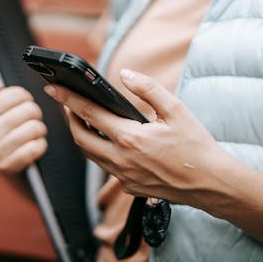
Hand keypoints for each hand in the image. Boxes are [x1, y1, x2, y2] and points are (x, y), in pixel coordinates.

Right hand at [0, 70, 47, 175]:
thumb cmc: (0, 121)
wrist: (4, 161)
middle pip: (29, 109)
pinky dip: (40, 145)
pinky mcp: (5, 166)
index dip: (22, 95)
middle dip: (34, 111)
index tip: (16, 101)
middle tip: (28, 117)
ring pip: (35, 127)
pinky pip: (35, 148)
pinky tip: (32, 145)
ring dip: (39, 128)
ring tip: (32, 130)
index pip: (16, 93)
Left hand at [44, 69, 232, 206]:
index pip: (88, 114)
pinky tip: (108, 141)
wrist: (209, 183)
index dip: (67, 99)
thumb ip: (148, 89)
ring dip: (82, 136)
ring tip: (83, 120)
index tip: (52, 90)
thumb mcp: (176, 110)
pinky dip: (99, 151)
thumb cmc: (195, 145)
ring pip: (90, 154)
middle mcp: (120, 159)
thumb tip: (124, 74)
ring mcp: (122, 176)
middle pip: (80, 138)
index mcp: (129, 138)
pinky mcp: (128, 187)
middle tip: (67, 105)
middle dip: (69, 120)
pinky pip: (105, 167)